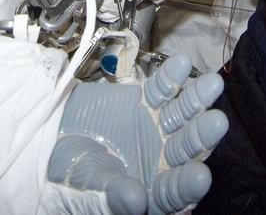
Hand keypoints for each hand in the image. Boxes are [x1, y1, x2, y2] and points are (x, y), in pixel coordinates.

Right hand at [44, 54, 226, 214]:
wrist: (49, 146)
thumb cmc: (68, 179)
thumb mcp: (87, 191)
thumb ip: (111, 197)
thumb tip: (135, 200)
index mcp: (154, 192)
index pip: (174, 192)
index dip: (186, 184)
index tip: (200, 176)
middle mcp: (163, 161)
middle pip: (186, 150)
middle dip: (201, 136)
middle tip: (216, 123)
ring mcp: (157, 129)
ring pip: (182, 116)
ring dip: (196, 100)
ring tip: (211, 85)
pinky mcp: (146, 102)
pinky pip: (162, 90)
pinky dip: (171, 77)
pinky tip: (182, 64)